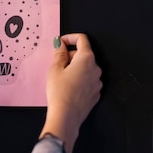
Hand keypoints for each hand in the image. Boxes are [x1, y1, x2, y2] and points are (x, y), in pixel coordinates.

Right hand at [39, 33, 101, 152]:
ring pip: (86, 68)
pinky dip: (79, 79)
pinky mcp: (95, 93)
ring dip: (75, 68)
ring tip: (61, 78)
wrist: (66, 115)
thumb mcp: (55, 69)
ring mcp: (97, 82)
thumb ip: (59, 53)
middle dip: (70, 56)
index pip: (82, 39)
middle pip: (84, 54)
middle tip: (57, 64)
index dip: (70, 37)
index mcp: (86, 59)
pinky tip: (68, 87)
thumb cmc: (60, 93)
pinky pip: (88, 80)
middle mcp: (95, 68)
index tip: (62, 41)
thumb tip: (61, 45)